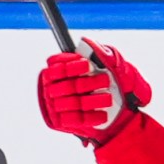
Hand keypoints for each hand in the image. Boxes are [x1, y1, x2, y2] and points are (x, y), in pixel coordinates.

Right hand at [36, 39, 151, 143]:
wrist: (113, 111)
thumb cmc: (104, 80)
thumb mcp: (106, 63)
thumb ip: (98, 52)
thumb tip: (86, 42)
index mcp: (55, 69)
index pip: (57, 67)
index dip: (73, 66)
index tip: (90, 65)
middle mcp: (50, 87)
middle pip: (67, 86)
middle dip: (88, 83)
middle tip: (106, 80)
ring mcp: (54, 105)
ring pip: (72, 103)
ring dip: (93, 101)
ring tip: (108, 98)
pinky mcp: (61, 121)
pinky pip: (74, 120)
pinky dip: (91, 117)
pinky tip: (102, 114)